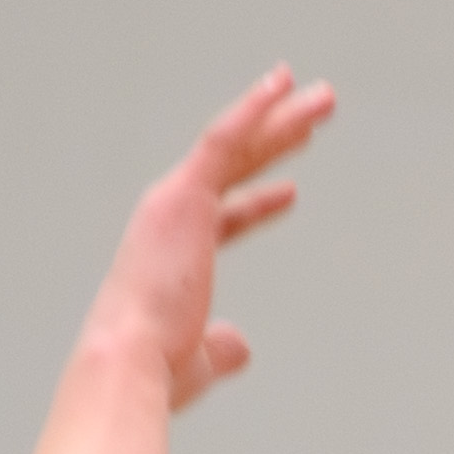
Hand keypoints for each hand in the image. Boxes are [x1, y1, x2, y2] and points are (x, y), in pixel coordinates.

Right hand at [89, 71, 333, 419]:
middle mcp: (170, 219)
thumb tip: (241, 348)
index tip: (292, 192)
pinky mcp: (184, 193)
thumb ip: (220, 349)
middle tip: (315, 117)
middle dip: (277, 141)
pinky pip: (224, 139)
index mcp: (173, 255)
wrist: (129, 360)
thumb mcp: (199, 358)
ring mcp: (175, 202)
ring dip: (281, 118)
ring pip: (236, 145)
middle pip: (234, 169)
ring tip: (323, 97)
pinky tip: (283, 84)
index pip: (221, 218)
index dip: (257, 203)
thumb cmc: (155, 369)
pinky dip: (253, 107)